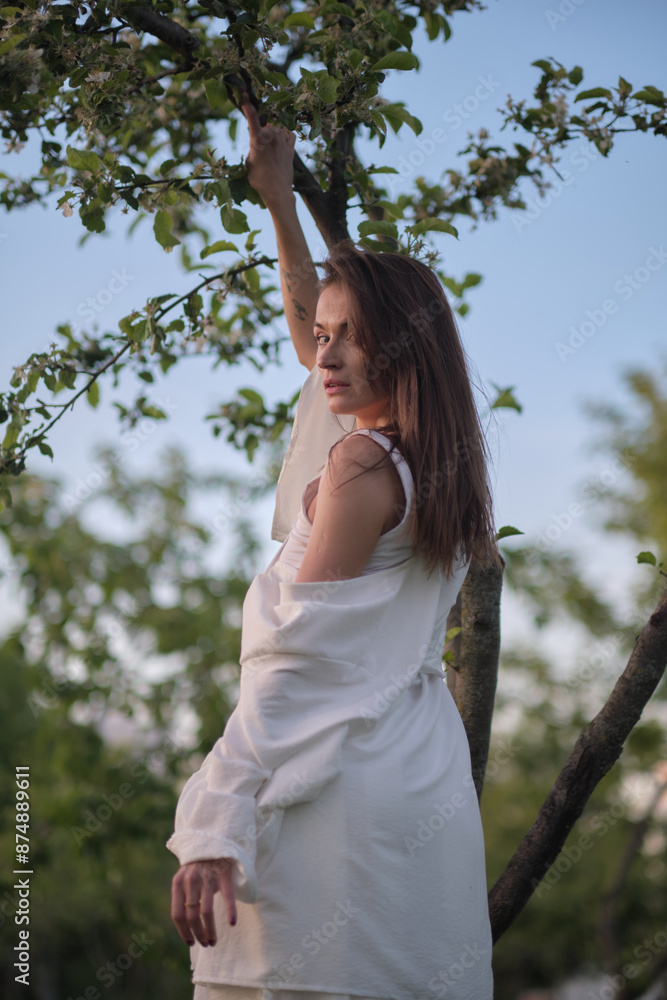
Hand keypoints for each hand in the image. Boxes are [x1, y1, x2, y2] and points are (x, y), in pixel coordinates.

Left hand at [171, 858, 237, 947]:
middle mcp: (190, 881)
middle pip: (191, 917)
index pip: (177, 915)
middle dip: (198, 934)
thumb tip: (184, 925)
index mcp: (178, 883)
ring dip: (210, 931)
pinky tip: (232, 923)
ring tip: (213, 941)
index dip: (183, 932)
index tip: (190, 943)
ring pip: (206, 912)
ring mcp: (207, 877)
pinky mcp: (223, 874)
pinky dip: (230, 911)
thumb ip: (182, 895)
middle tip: (206, 944)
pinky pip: (227, 896)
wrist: (213, 840)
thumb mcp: (184, 877)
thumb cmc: (197, 864)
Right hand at [240, 92, 295, 208]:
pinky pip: (290, 132)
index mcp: (257, 139)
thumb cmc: (259, 180)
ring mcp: (283, 141)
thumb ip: (254, 147)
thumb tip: (259, 142)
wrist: (278, 192)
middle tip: (262, 131)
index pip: (251, 117)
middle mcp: (272, 136)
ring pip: (279, 123)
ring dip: (275, 124)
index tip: (244, 94)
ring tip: (271, 134)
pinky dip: (287, 132)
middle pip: (267, 117)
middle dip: (263, 118)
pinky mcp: (291, 148)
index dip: (247, 104)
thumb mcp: (250, 162)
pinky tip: (283, 137)